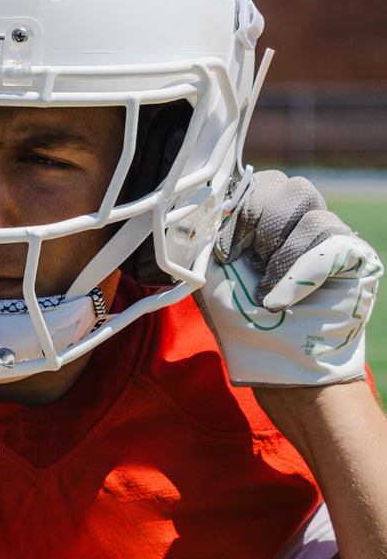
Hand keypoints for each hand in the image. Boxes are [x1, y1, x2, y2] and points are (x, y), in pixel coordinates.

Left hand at [196, 170, 382, 385]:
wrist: (282, 374)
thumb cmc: (252, 333)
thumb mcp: (215, 283)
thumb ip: (209, 244)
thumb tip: (201, 213)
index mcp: (270, 225)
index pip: (262, 184)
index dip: (241, 207)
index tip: (224, 249)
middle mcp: (304, 227)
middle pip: (291, 187)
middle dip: (260, 223)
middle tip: (248, 262)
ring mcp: (333, 242)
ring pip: (313, 213)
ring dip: (280, 256)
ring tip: (269, 293)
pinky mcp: (357, 260)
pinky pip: (332, 244)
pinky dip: (301, 272)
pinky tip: (285, 300)